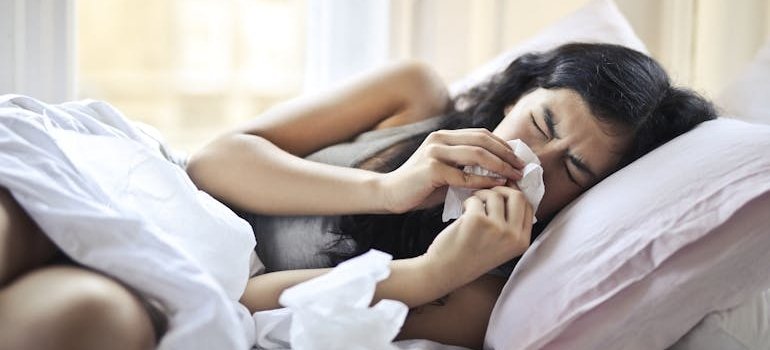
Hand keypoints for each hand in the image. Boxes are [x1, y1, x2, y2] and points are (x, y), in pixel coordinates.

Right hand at [379, 129, 524, 213]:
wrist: (390, 194)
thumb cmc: (421, 187)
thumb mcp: (446, 172)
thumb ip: (466, 168)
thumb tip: (499, 172)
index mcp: (444, 136)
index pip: (481, 134)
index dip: (503, 145)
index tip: (518, 159)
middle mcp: (440, 139)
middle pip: (483, 141)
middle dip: (506, 154)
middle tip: (522, 167)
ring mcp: (435, 152)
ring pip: (477, 155)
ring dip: (500, 166)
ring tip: (514, 176)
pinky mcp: (432, 169)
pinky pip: (464, 176)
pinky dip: (484, 181)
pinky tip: (497, 186)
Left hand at [422, 186, 532, 289]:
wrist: (446, 271)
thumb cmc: (471, 256)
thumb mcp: (501, 245)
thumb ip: (511, 224)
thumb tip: (512, 190)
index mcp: (522, 241)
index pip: (528, 206)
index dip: (514, 195)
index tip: (502, 193)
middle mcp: (513, 235)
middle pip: (517, 196)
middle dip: (501, 191)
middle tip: (486, 196)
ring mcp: (496, 228)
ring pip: (495, 195)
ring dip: (481, 195)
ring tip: (472, 207)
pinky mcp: (477, 221)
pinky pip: (476, 199)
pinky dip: (468, 202)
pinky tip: (463, 213)